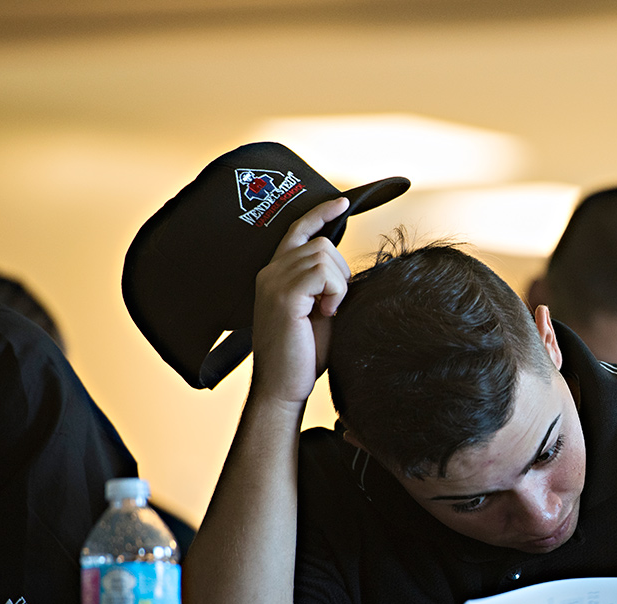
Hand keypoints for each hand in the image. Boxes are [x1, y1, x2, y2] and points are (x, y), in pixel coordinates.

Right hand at [251, 198, 351, 406]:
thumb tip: (346, 269)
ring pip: (325, 255)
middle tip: (332, 305)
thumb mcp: (317, 310)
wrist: (283, 386)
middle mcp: (270, 271)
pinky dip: (335, 292)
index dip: (320, 213)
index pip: (298, 230)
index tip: (341, 203)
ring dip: (338, 285)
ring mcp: (274, 281)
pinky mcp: (284, 295)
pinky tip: (326, 313)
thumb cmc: (302, 354)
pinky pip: (324, 273)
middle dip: (341, 272)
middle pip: (322, 243)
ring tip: (326, 312)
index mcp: (276, 273)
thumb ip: (323, 286)